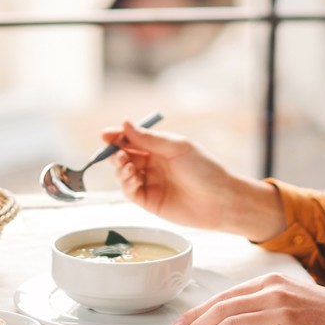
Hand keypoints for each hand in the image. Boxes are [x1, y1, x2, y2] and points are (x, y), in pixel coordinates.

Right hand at [103, 120, 283, 238]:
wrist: (220, 200)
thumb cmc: (204, 169)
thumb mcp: (175, 147)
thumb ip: (148, 138)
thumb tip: (124, 123)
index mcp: (160, 148)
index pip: (132, 140)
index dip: (117, 137)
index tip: (105, 135)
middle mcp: (153, 164)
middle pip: (125, 156)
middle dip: (116, 153)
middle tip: (116, 152)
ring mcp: (150, 183)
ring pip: (123, 174)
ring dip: (119, 168)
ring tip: (126, 165)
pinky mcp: (149, 201)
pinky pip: (129, 191)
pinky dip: (125, 183)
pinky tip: (130, 177)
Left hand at [172, 273, 324, 324]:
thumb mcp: (294, 310)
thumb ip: (265, 315)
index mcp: (272, 284)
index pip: (226, 297)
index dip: (201, 313)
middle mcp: (273, 290)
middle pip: (222, 307)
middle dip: (196, 324)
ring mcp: (281, 307)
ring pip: (230, 321)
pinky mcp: (289, 323)